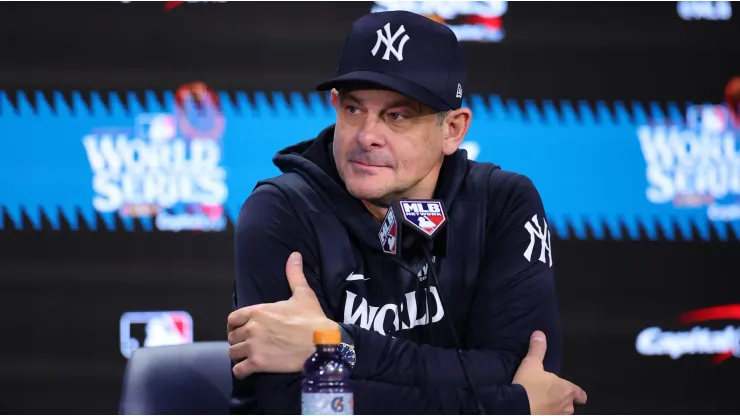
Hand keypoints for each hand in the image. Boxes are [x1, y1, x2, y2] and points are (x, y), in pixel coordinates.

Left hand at [226, 252, 337, 378]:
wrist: (321, 343)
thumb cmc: (312, 319)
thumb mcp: (303, 294)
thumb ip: (294, 274)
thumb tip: (294, 255)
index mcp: (258, 311)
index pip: (233, 319)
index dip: (235, 325)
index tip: (242, 329)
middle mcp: (252, 328)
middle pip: (232, 337)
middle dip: (239, 341)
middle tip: (249, 344)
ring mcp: (253, 346)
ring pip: (233, 353)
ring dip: (239, 356)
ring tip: (249, 357)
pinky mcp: (258, 364)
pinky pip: (239, 370)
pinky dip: (242, 371)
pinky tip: (249, 369)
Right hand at [513, 331, 586, 414]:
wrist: (517, 407)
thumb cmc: (528, 385)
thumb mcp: (531, 363)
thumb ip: (537, 349)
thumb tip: (540, 334)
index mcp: (566, 390)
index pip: (580, 394)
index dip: (578, 394)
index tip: (576, 394)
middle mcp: (566, 406)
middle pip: (571, 405)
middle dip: (563, 401)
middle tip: (552, 396)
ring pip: (561, 413)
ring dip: (555, 410)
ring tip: (544, 405)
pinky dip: (546, 414)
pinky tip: (538, 411)